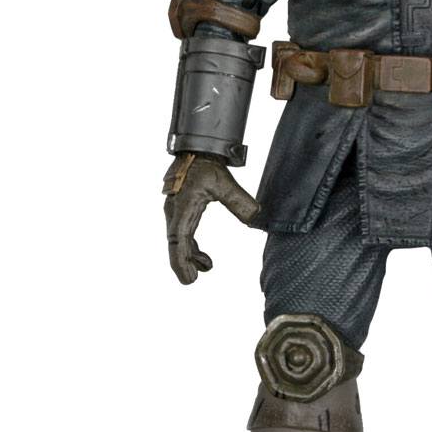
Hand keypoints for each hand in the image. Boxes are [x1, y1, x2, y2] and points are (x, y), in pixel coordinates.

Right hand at [162, 153, 259, 283]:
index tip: (189, 277)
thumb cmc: (206, 164)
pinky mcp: (182, 211)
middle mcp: (175, 211)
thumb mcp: (224, 182)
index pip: (178, 240)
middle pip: (175, 244)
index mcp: (182, 207)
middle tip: (192, 280)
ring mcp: (176, 212)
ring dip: (190, 256)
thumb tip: (256, 218)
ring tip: (207, 268)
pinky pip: (184, 235)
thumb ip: (240, 201)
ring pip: (179, 241)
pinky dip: (192, 248)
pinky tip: (205, 259)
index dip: (181, 260)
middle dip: (183, 263)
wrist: (198, 150)